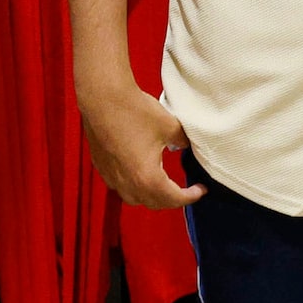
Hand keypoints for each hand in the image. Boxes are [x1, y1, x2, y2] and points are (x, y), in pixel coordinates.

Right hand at [79, 81, 204, 209]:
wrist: (104, 99)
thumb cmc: (135, 112)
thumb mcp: (170, 126)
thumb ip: (183, 141)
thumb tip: (186, 145)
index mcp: (147, 178)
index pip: (173, 198)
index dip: (190, 196)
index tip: (200, 190)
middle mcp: (128, 184)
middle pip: (154, 203)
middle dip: (172, 199)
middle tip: (185, 190)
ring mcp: (112, 177)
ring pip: (135, 198)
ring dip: (151, 197)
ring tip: (163, 186)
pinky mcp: (102, 168)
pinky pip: (120, 186)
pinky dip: (133, 186)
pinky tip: (138, 173)